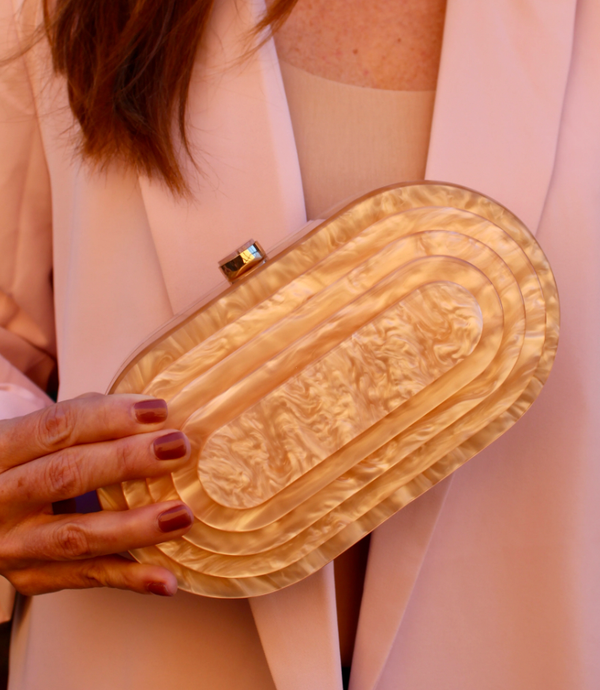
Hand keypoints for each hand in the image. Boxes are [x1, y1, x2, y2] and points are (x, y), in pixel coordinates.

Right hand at [0, 393, 193, 596]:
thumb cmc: (25, 461)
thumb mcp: (35, 434)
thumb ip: (84, 420)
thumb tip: (154, 417)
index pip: (55, 428)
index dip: (108, 418)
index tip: (159, 412)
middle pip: (66, 476)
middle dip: (127, 461)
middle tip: (177, 449)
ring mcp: (12, 545)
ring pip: (76, 536)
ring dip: (134, 527)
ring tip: (181, 516)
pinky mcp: (31, 577)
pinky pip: (86, 578)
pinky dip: (129, 579)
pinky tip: (166, 579)